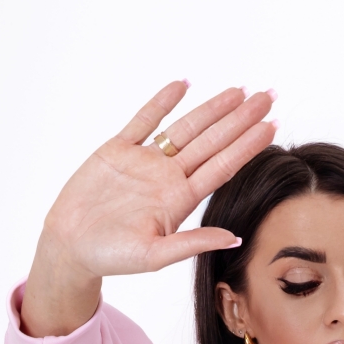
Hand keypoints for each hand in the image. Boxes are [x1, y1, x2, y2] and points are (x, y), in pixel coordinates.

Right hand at [21, 81, 276, 336]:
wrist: (71, 246)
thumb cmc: (112, 257)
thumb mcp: (156, 256)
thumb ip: (194, 243)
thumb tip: (235, 238)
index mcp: (180, 201)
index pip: (222, 167)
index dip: (247, 146)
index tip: (272, 127)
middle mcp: (168, 178)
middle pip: (212, 142)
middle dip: (241, 119)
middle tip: (268, 96)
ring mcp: (145, 162)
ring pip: (185, 128)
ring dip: (212, 109)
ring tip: (239, 90)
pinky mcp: (118, 150)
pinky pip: (144, 120)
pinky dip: (162, 101)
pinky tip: (183, 85)